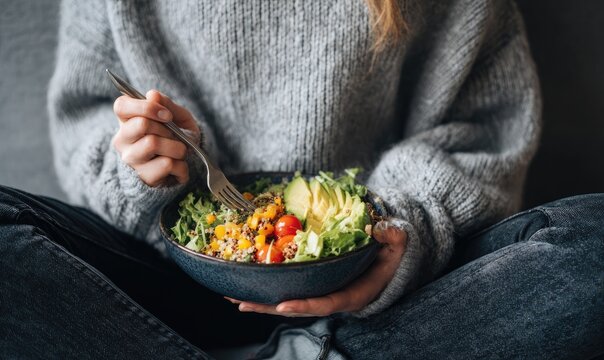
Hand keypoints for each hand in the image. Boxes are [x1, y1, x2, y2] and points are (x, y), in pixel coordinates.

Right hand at [112, 90, 199, 186]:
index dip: (146, 107)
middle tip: (176, 136)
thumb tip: (152, 95)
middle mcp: (122, 140)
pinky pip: (166, 164)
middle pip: (142, 124)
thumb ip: (167, 104)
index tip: (167, 115)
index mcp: (127, 120)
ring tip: (180, 151)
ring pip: (153, 143)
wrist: (189, 166)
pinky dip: (182, 165)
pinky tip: (180, 166)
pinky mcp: (143, 177)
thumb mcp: (178, 116)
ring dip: (177, 146)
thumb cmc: (178, 136)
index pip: (121, 106)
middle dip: (168, 128)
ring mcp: (130, 159)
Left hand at [227, 221, 406, 316]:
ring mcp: (322, 291)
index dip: (304, 305)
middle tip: (242, 302)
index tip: (282, 304)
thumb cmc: (392, 251)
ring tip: (233, 297)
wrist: (388, 255)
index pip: (326, 303)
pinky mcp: (314, 283)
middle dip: (269, 306)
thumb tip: (381, 228)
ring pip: (289, 300)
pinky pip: (289, 287)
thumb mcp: (397, 242)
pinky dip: (268, 286)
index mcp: (353, 293)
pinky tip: (247, 283)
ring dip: (261, 299)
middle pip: (298, 307)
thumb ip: (392, 235)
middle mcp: (333, 296)